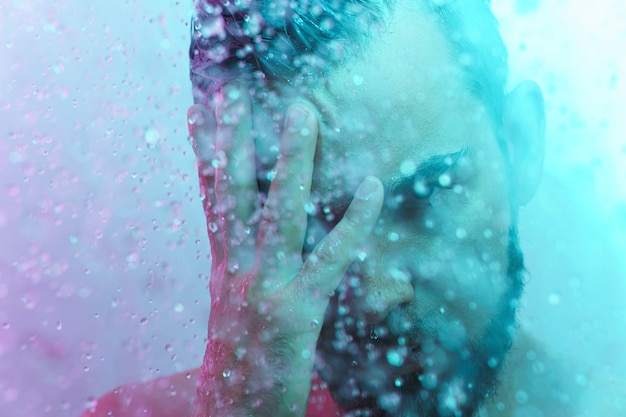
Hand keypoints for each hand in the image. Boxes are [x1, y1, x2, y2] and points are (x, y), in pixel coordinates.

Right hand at [187, 84, 383, 416]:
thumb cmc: (237, 365)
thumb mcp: (229, 313)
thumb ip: (238, 275)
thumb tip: (243, 248)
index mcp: (222, 271)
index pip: (212, 200)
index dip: (205, 154)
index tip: (199, 113)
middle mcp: (236, 272)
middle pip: (234, 194)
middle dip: (236, 140)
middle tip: (239, 92)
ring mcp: (265, 288)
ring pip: (279, 212)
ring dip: (291, 160)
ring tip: (302, 114)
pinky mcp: (296, 311)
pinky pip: (330, 257)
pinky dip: (353, 221)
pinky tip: (371, 186)